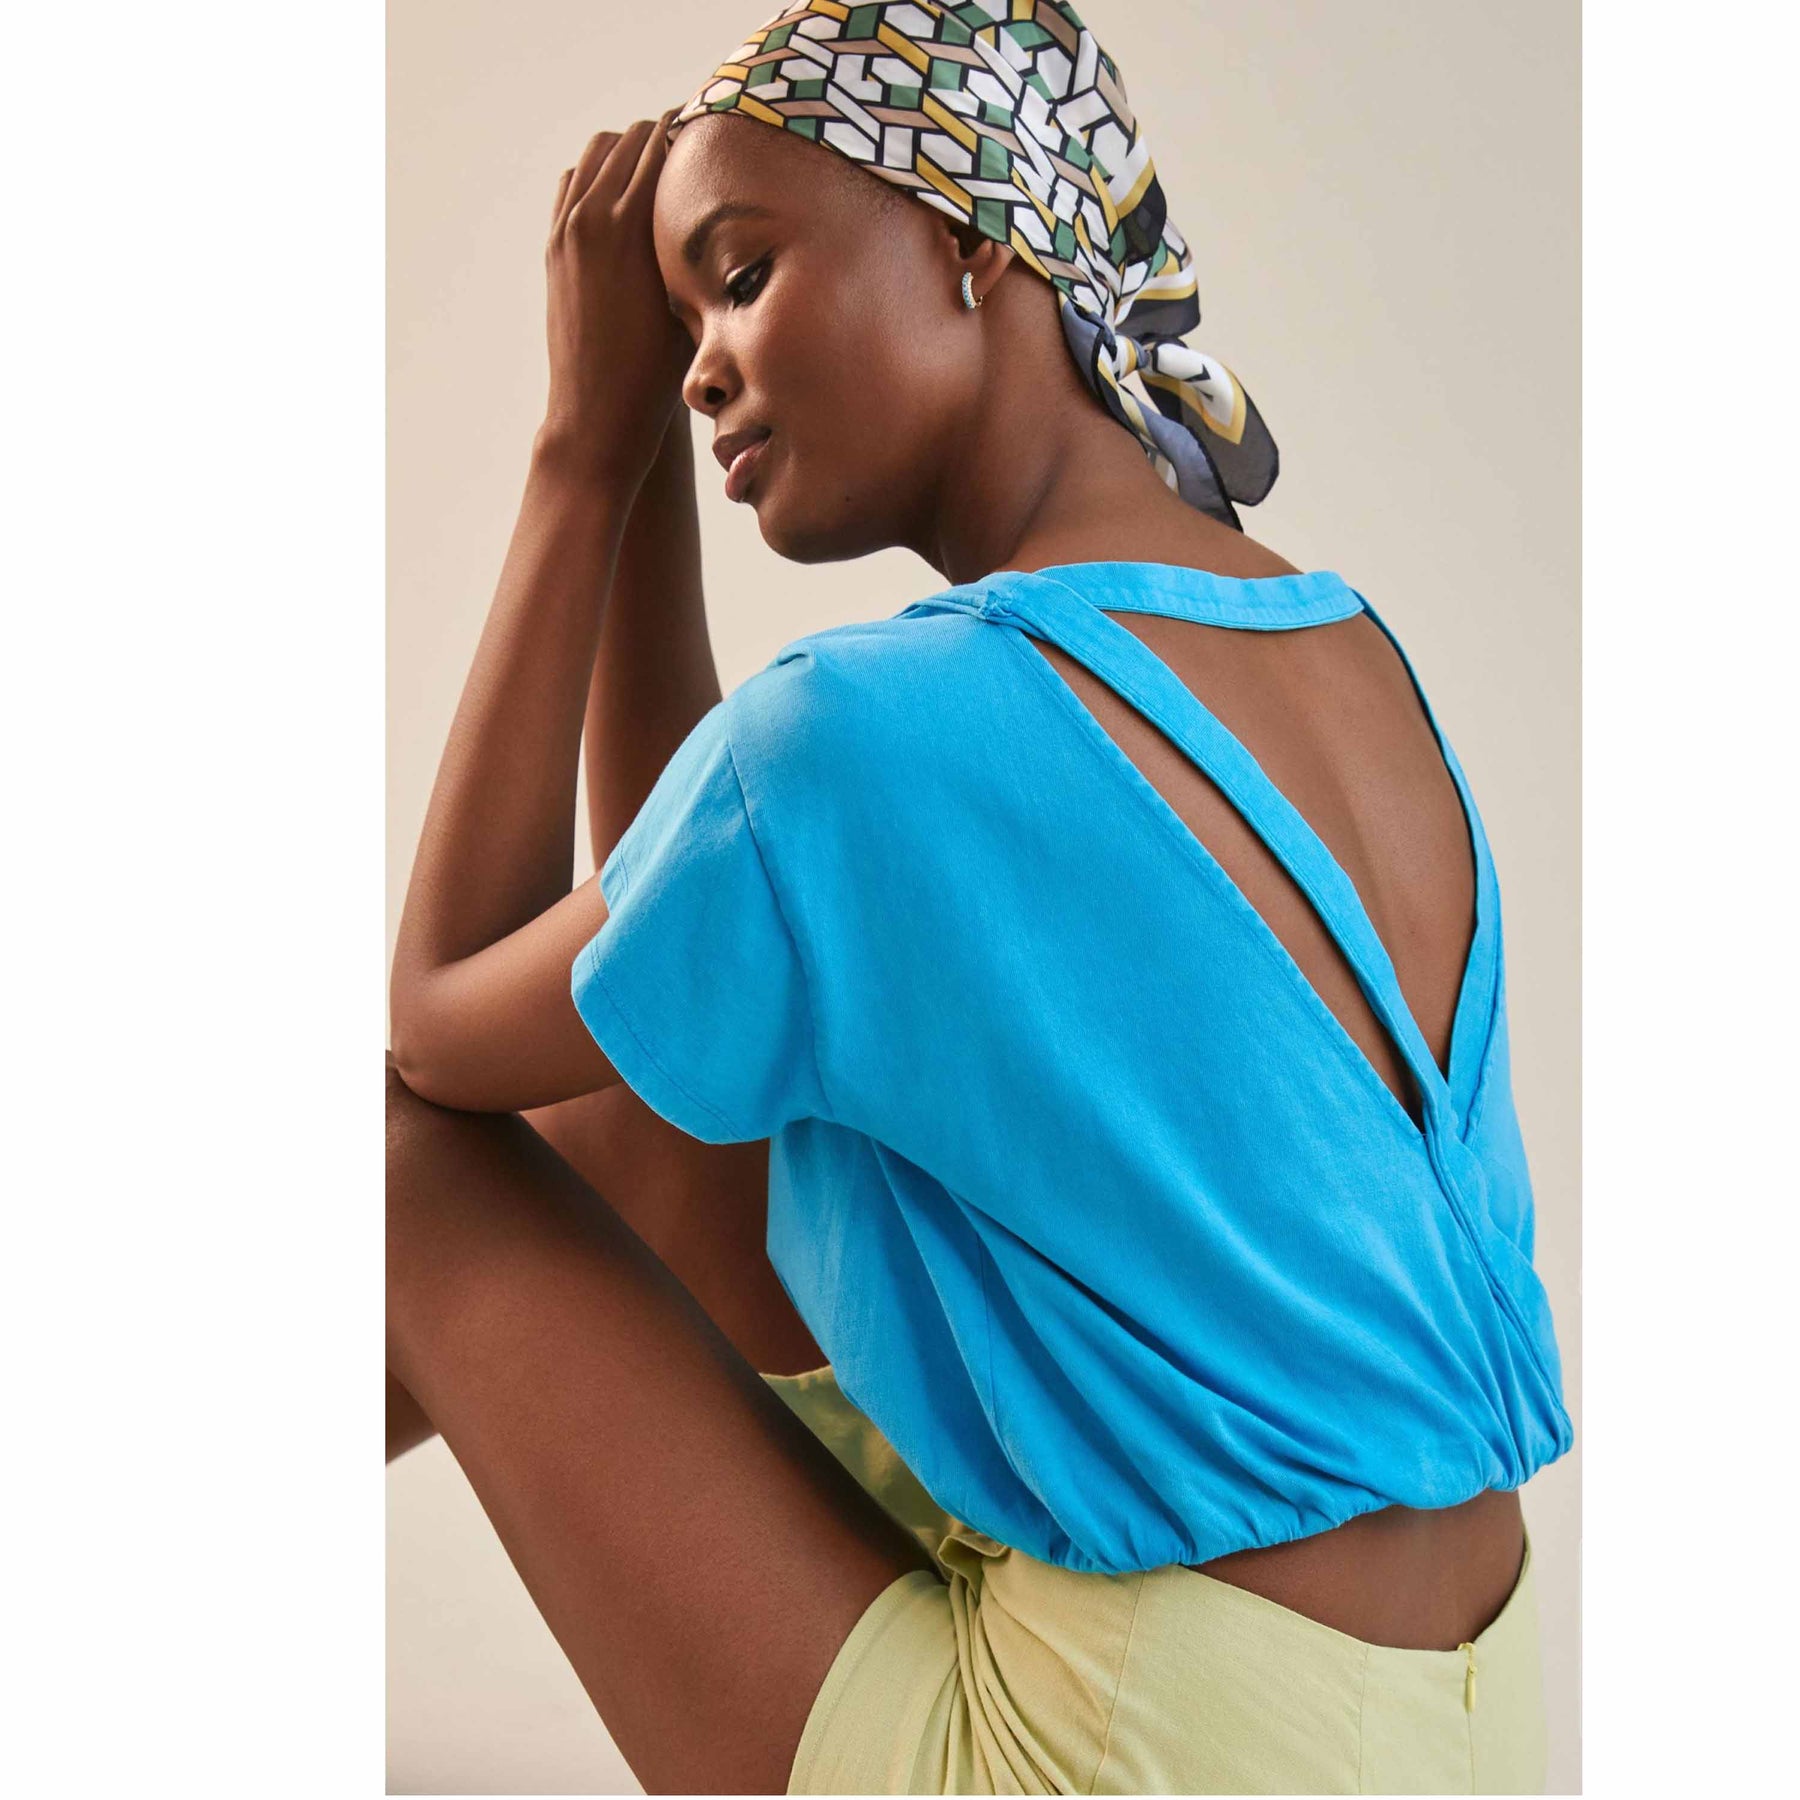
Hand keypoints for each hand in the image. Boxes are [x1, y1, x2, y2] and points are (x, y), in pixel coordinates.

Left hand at [541, 112, 690, 480]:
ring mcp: (566, 230)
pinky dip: (600, 176)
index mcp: (629, 226)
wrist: (598, 417)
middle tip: (700, 154)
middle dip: (665, 138)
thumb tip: (731, 207)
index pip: (662, 141)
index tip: (722, 138)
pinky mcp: (554, 246)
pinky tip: (629, 202)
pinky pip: (574, 183)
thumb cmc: (659, 375)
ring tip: (665, 174)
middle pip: (630, 137)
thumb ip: (703, 249)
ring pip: (597, 152)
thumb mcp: (694, 303)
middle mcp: (590, 217)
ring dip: (631, 153)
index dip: (695, 134)